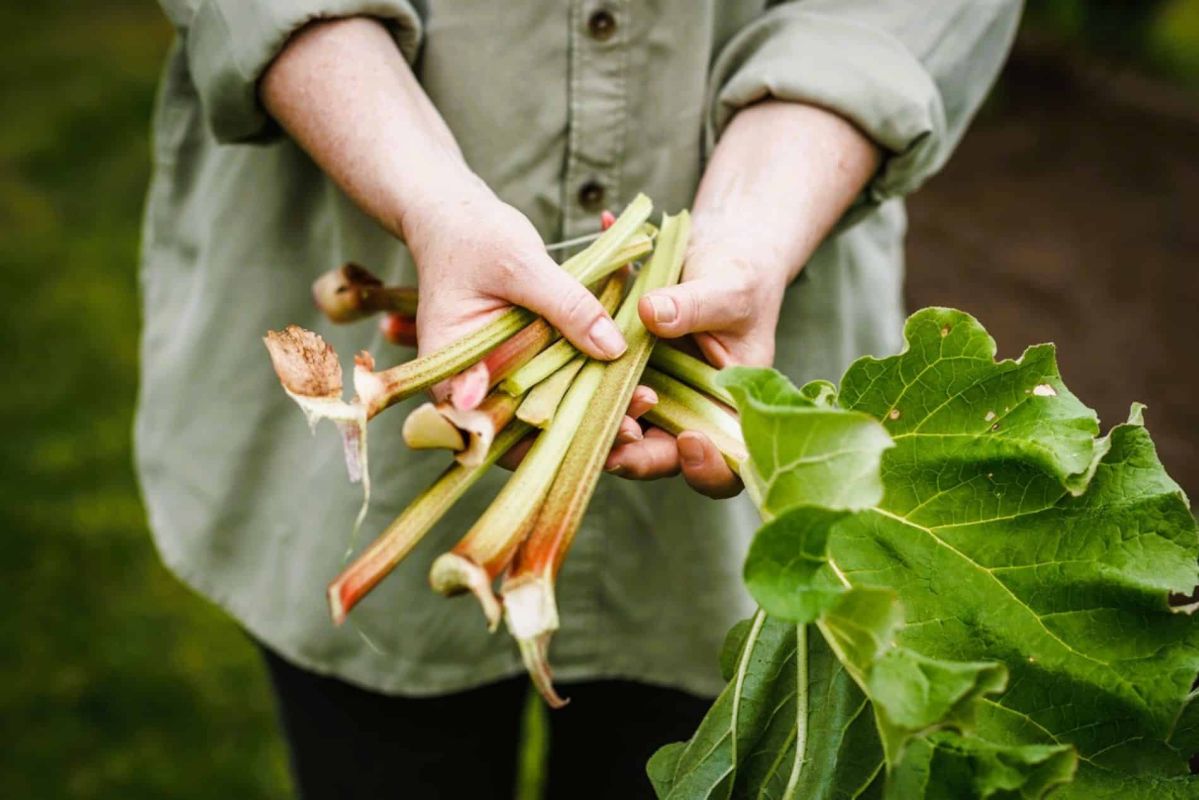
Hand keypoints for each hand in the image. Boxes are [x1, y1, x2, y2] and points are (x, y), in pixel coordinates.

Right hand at [260, 18, 626, 405]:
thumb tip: (614, 349)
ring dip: (593, 409)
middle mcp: (475, 385)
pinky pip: (558, 378)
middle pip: (528, 428)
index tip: (595, 439)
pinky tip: (632, 377)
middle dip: (581, 431)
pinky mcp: (525, 358)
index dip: (543, 444)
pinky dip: (591, 377)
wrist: (457, 216)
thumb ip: (567, 306)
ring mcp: (501, 373)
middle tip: (635, 430)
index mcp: (454, 373)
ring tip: (643, 402)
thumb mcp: (521, 265)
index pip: (493, 430)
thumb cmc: (472, 236)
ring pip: (549, 409)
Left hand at [605, 100, 881, 498]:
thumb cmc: (739, 277)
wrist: (715, 253)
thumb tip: (652, 315)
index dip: (707, 468)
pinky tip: (566, 372)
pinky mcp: (623, 378)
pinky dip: (582, 391)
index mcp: (731, 408)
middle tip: (617, 432)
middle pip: (664, 458)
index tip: (689, 440)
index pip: (727, 464)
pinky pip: (600, 394)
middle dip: (637, 453)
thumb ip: (693, 305)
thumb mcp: (727, 287)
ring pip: (625, 432)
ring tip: (586, 402)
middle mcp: (691, 414)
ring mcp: (656, 399)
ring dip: (602, 426)